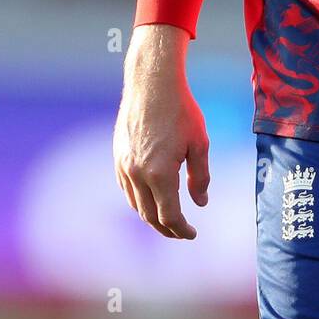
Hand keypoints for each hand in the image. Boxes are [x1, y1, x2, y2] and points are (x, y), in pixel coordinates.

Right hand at [113, 24, 209, 238]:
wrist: (152, 84)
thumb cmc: (181, 111)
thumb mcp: (199, 144)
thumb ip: (200, 177)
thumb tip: (200, 203)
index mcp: (160, 174)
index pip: (170, 216)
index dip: (182, 230)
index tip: (192, 234)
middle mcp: (137, 174)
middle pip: (150, 216)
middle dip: (167, 229)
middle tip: (182, 232)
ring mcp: (124, 166)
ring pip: (135, 204)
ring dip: (151, 216)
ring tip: (168, 218)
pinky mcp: (117, 156)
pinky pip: (126, 188)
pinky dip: (139, 199)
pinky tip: (151, 197)